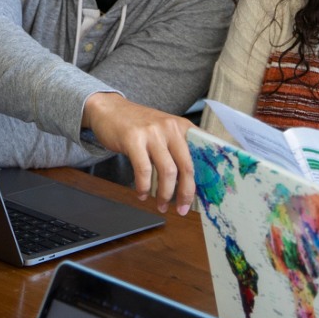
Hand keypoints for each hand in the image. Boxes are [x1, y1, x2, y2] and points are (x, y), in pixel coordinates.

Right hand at [81, 93, 194, 213]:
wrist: (110, 109)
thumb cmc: (138, 125)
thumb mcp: (164, 130)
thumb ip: (179, 148)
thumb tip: (191, 180)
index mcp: (182, 127)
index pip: (203, 154)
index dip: (208, 176)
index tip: (206, 195)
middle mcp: (170, 128)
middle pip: (187, 166)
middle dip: (186, 193)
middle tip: (182, 208)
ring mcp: (152, 133)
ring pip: (167, 171)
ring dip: (165, 194)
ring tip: (161, 205)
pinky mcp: (133, 139)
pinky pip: (144, 170)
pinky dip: (144, 187)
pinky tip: (142, 194)